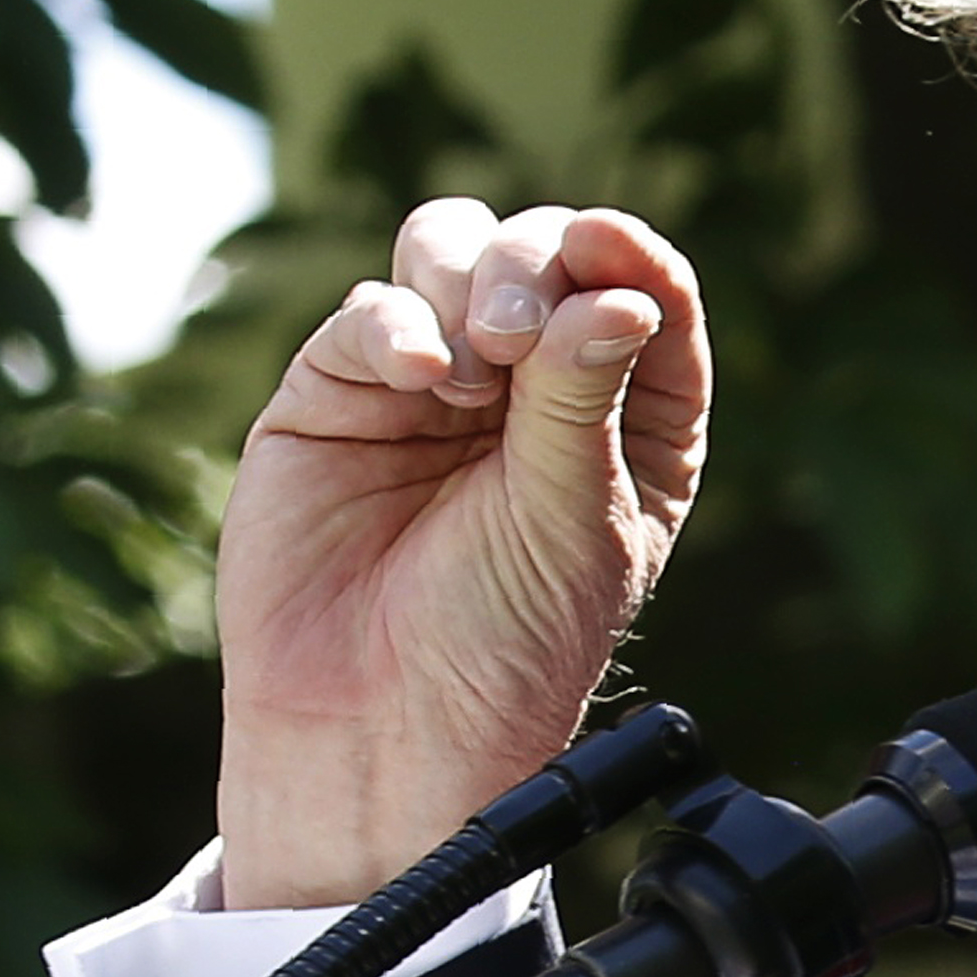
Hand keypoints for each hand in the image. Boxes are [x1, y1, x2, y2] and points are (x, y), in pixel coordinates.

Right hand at [213, 200, 710, 910]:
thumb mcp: (575, 522)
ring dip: (468, 276)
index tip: (610, 245)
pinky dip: (396, 324)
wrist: (379, 731)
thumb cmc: (504, 646)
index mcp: (621, 414)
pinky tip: (422, 377)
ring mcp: (432, 382)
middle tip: (521, 326)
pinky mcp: (335, 396)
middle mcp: (530, 384)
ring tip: (478, 363)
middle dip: (533, 266)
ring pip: (449, 252)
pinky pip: (367, 316)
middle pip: (540, 254)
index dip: (629, 255)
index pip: (641, 294)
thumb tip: (616, 292)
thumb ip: (586, 400)